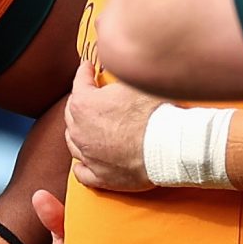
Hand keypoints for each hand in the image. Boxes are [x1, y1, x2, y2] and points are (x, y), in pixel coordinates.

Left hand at [65, 59, 159, 192]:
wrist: (170, 146)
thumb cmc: (155, 112)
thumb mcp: (134, 81)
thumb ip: (118, 75)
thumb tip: (119, 66)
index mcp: (84, 104)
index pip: (80, 82)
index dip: (85, 72)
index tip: (88, 68)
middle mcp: (80, 131)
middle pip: (72, 113)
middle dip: (80, 102)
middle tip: (89, 95)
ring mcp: (89, 156)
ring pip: (74, 142)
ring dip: (79, 132)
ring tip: (88, 127)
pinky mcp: (101, 176)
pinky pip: (83, 172)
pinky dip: (83, 165)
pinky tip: (85, 161)